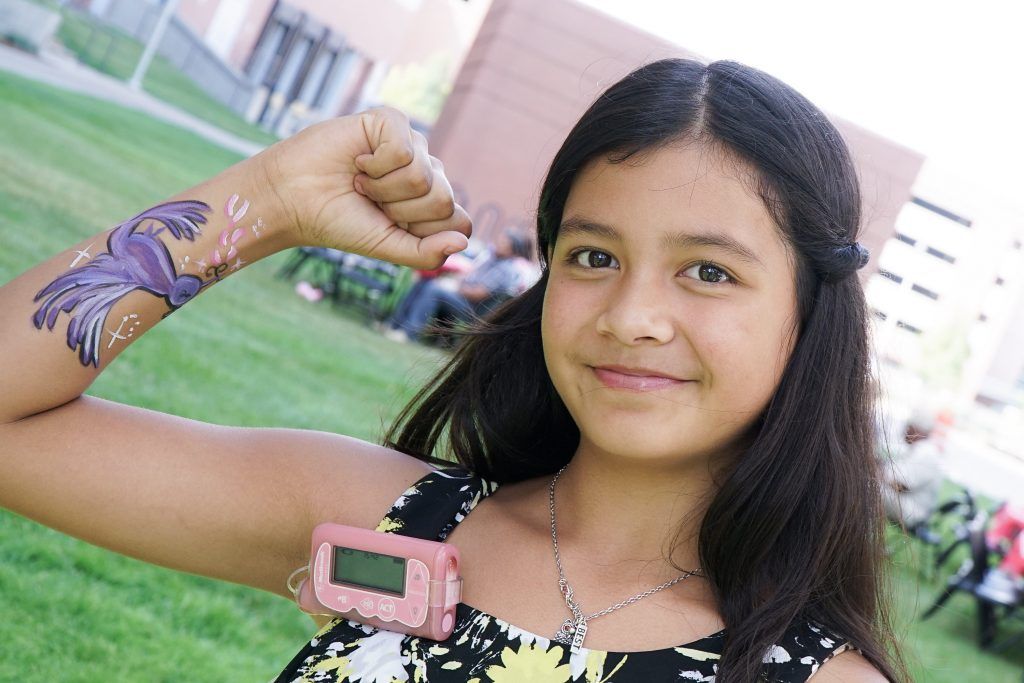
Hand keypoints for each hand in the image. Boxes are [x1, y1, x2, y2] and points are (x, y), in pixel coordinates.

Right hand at [262, 107, 470, 268]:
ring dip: (383, 188)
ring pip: (424, 177)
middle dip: (401, 211)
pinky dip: (375, 165)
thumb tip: (463, 244)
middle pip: (444, 200)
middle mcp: (427, 172)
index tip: (390, 226)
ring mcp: (412, 145)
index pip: (460, 223)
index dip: (422, 231)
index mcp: (431, 203)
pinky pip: (404, 151)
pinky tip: (358, 162)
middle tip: (373, 202)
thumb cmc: (338, 221)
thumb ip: (426, 253)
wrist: (293, 198)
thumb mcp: (386, 247)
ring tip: (362, 182)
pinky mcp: (392, 122)